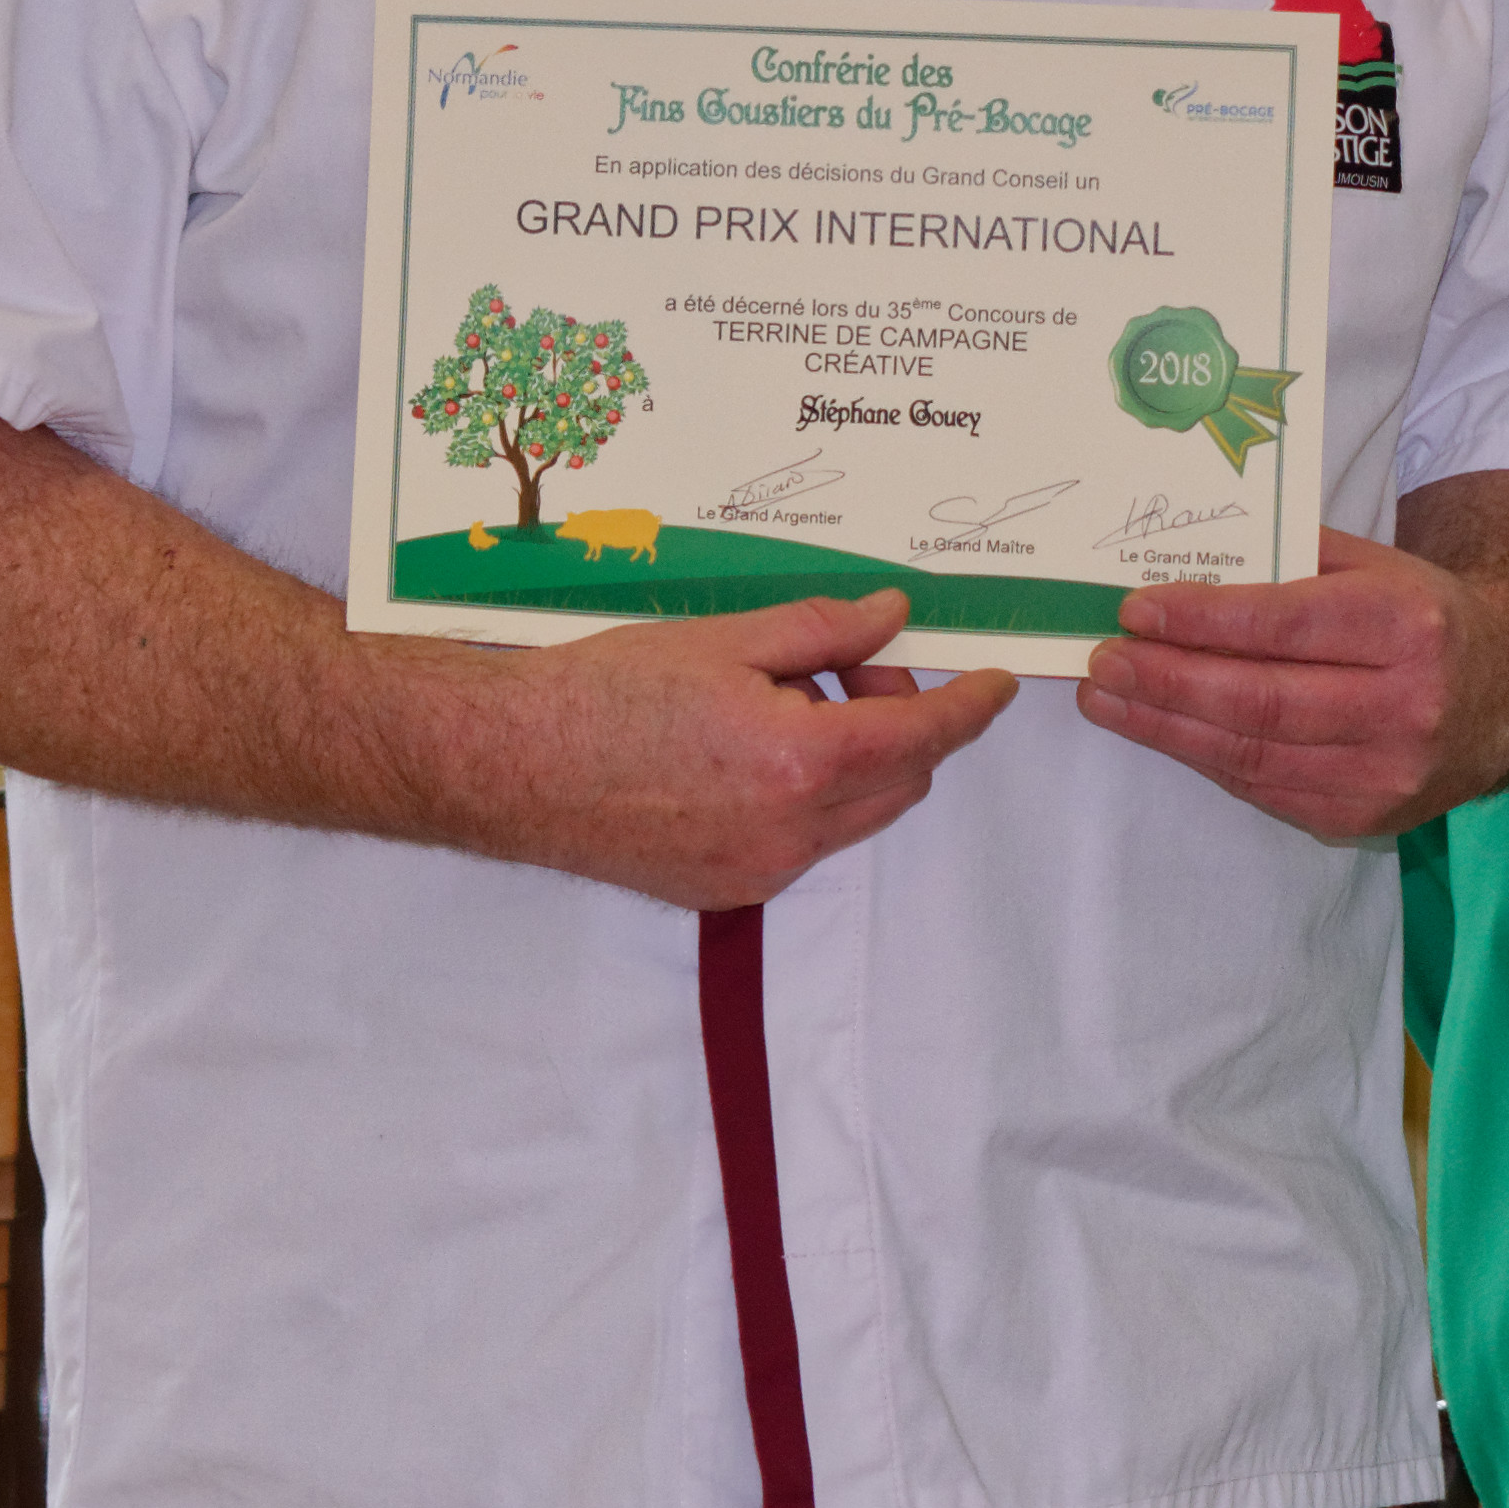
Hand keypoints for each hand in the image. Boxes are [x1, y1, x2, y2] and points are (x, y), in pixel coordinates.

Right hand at [426, 592, 1017, 911]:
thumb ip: (825, 630)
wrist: (511, 763)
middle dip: (901, 721)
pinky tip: (746, 754)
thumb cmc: (606, 691)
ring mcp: (758, 872)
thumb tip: (893, 615)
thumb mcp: (727, 638)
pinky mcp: (725, 892)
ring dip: (854, 762)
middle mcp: (790, 832)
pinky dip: (806, 799)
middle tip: (850, 668)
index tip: (997, 683)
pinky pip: (803, 844)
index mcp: (801, 761)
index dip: (970, 706)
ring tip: (784, 703)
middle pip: (902, 782)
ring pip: (855, 817)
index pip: (925, 735)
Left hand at [1086, 529, 1506, 841]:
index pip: (1284, 625)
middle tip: (1103, 660)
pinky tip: (1166, 730)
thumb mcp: (1378, 566)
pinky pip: (1265, 788)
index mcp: (1407, 625)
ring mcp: (1385, 773)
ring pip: (1252, 754)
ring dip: (1166, 727)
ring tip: (1109, 698)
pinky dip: (1207, 759)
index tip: (1136, 611)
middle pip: (1260, 699)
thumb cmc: (1423, 618)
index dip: (1202, 621)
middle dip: (1167, 680)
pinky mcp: (1364, 817)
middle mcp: (1404, 705)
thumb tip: (1184, 563)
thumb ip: (1293, 559)